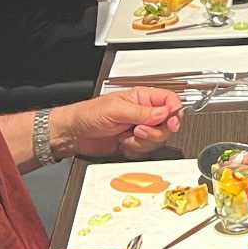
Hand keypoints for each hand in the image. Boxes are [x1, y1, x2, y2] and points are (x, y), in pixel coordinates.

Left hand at [57, 85, 183, 157]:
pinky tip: (123, 143)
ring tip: (127, 136)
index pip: (170, 101)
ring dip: (143, 142)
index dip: (174, 112)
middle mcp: (143, 113)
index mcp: (142, 98)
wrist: (73, 134)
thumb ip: (143, 112)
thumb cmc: (88, 114)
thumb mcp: (116, 110)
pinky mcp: (133, 143)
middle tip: (139, 130)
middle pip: (168, 123)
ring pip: (157, 139)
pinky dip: (135, 150)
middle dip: (155, 131)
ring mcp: (139, 129)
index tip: (170, 122)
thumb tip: (164, 113)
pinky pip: (145, 150)